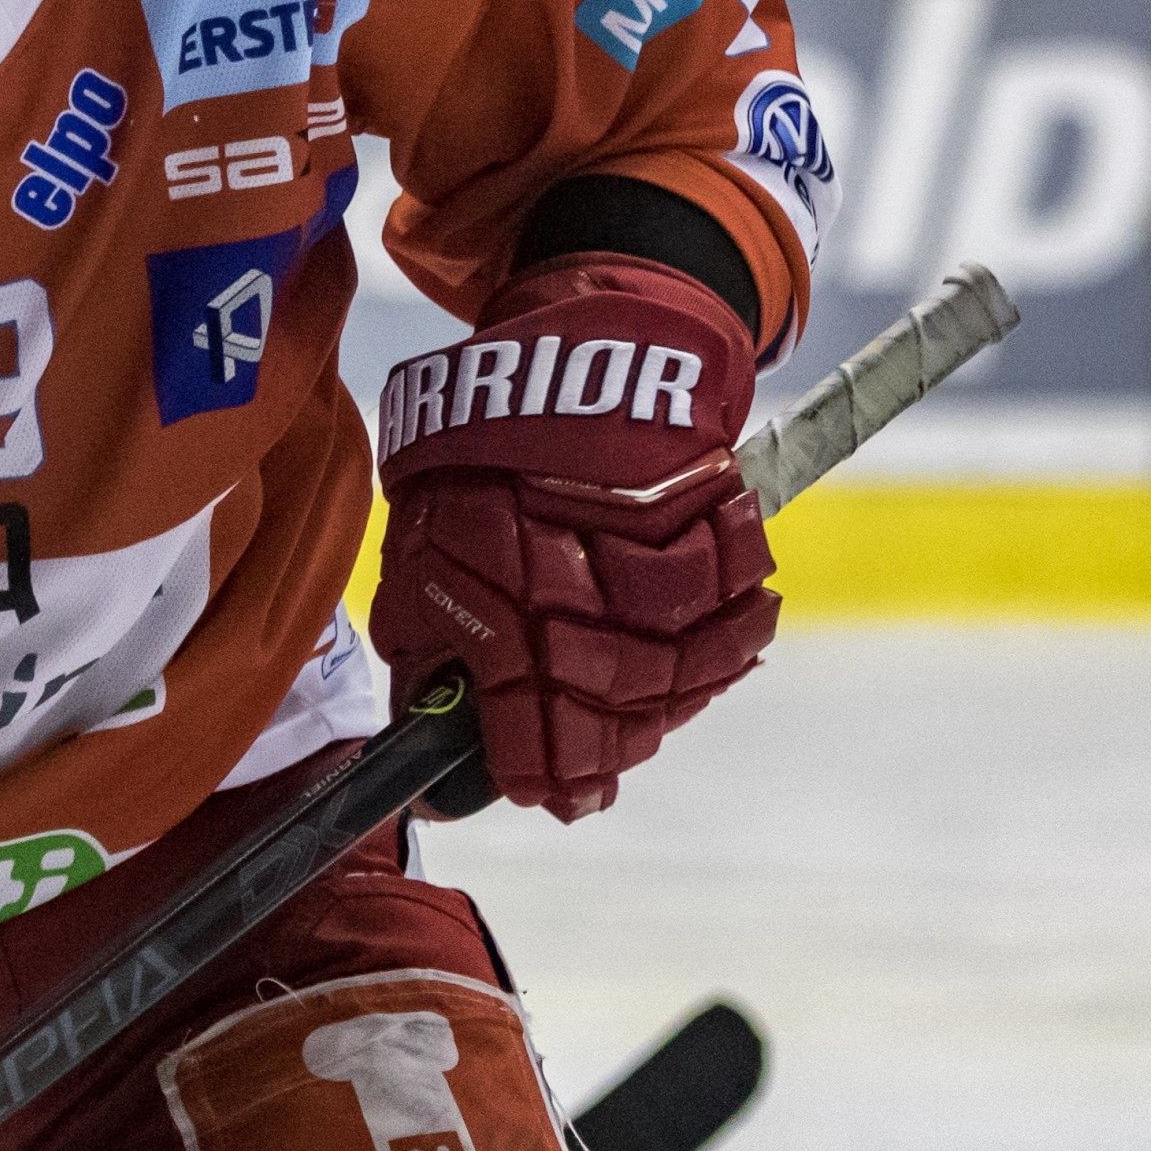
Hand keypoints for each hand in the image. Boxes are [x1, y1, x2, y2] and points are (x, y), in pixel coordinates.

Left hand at [369, 254, 774, 821]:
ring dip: (645, 711)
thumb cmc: (478, 460)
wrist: (576, 361)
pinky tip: (675, 656)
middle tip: (570, 764)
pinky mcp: (727, 560)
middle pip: (612, 734)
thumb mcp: (418, 557)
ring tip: (619, 710)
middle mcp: (599, 623)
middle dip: (587, 754)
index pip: (535, 751)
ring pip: (674, 696)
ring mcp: (671, 596)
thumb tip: (430, 726)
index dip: (528, 781)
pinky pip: (732, 640)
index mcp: (512, 629)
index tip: (528, 789)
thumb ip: (424, 651)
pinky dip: (708, 656)